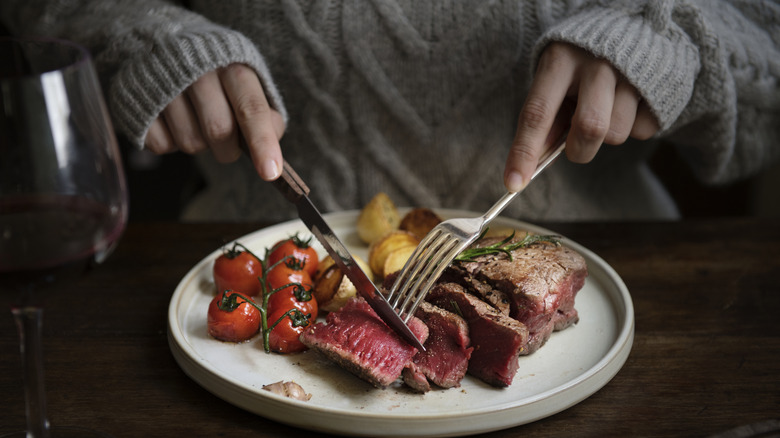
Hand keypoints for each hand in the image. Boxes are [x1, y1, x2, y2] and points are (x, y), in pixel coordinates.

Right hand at [144, 63, 284, 180]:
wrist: (161, 40)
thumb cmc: (215, 72)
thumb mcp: (246, 80)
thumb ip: (263, 111)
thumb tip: (271, 140)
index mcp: (231, 66)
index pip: (250, 108)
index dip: (262, 142)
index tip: (270, 172)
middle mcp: (197, 71)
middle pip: (219, 131)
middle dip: (228, 150)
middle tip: (227, 142)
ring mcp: (164, 85)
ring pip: (191, 143)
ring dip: (200, 145)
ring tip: (195, 120)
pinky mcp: (139, 102)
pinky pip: (162, 146)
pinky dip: (172, 143)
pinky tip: (173, 120)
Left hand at [504, 42, 658, 191]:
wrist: (630, 30)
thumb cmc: (580, 66)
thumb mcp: (555, 80)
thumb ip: (546, 117)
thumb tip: (535, 161)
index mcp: (561, 60)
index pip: (538, 113)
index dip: (524, 152)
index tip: (513, 184)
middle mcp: (597, 63)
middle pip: (589, 128)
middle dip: (579, 150)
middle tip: (575, 145)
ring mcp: (632, 73)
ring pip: (616, 134)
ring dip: (606, 136)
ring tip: (605, 108)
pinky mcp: (659, 85)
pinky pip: (642, 130)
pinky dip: (631, 127)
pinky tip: (627, 104)